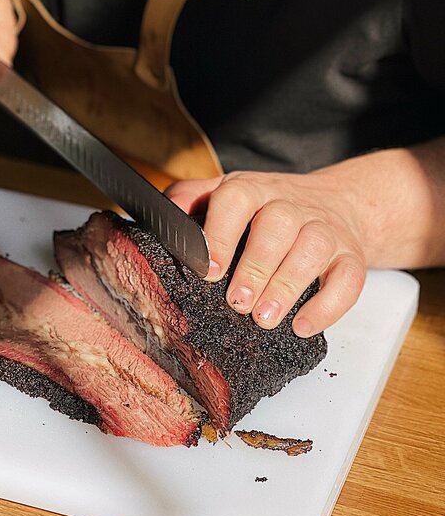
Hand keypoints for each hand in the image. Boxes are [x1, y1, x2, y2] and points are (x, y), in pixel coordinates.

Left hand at [166, 169, 366, 335]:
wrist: (338, 202)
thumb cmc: (269, 206)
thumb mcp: (228, 192)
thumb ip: (192, 197)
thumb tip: (164, 213)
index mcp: (254, 189)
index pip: (237, 200)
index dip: (221, 234)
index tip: (208, 270)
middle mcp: (291, 205)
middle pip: (278, 225)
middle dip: (256, 267)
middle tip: (237, 303)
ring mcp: (325, 229)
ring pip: (313, 249)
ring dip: (288, 285)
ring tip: (265, 318)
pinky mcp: (351, 256)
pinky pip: (349, 279)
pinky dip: (329, 305)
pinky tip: (303, 325)